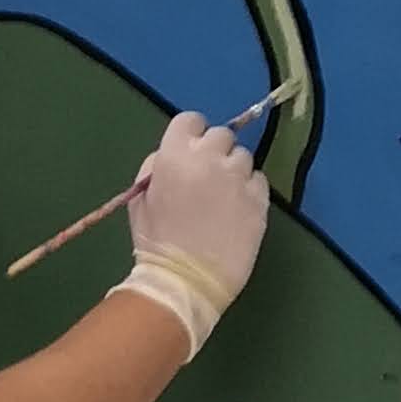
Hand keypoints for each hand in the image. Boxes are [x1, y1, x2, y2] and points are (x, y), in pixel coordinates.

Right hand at [130, 110, 270, 292]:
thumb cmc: (156, 241)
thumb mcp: (141, 198)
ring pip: (243, 157)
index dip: (191, 136)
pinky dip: (249, 190)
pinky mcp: (259, 200)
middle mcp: (210, 159)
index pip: (190, 120)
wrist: (185, 281)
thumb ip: (157, 166)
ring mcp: (238, 179)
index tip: (190, 154)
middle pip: (221, 135)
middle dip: (214, 153)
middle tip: (206, 178)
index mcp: (175, 154)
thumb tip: (176, 156)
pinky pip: (259, 180)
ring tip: (223, 197)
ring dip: (233, 171)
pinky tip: (238, 210)